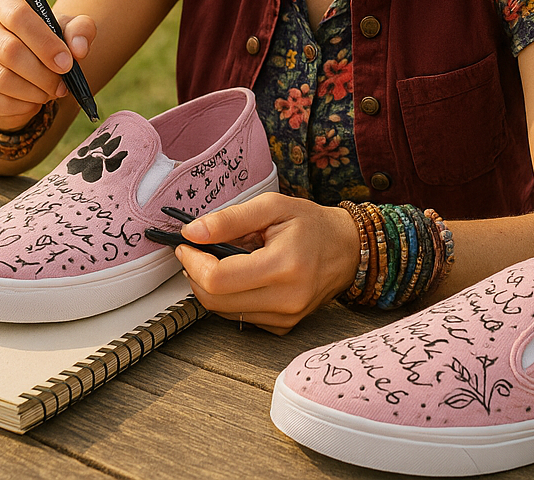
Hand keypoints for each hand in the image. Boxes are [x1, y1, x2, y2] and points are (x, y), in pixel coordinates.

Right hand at [0, 0, 95, 131]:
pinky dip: (23, 106)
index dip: (44, 42)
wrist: (27, 70)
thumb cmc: (49, 41)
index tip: (66, 63)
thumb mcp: (69, 30)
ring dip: (34, 91)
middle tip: (62, 84)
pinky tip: (34, 101)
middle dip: (43, 73)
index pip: (17, 15)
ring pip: (2, 79)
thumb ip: (81, 30)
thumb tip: (78, 49)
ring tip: (50, 92)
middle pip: (9, 50)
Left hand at [174, 192, 360, 334]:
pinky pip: (240, 317)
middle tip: (196, 251)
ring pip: (224, 312)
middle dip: (195, 274)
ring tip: (223, 259)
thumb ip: (229, 219)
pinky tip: (241, 276)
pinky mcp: (284, 327)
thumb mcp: (272, 206)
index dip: (193, 262)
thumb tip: (192, 232)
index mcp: (283, 265)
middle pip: (215, 300)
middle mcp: (286, 299)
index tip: (186, 245)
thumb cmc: (311, 224)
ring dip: (211, 286)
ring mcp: (286, 318)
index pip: (219, 278)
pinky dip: (230, 297)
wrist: (347, 249)